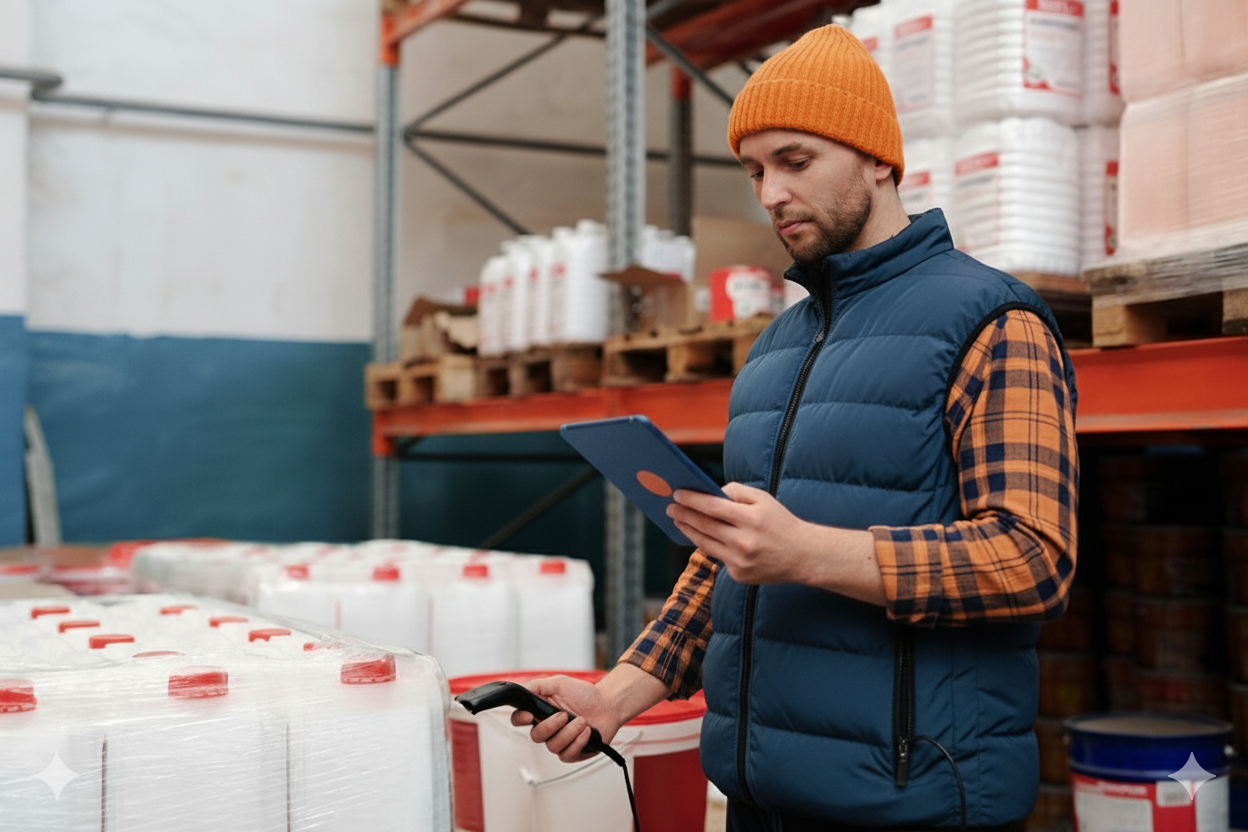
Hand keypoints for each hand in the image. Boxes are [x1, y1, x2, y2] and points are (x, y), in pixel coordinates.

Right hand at [509, 675, 623, 763]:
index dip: (520, 719)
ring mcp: (559, 741)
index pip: (519, 719)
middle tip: (565, 715)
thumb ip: (538, 685)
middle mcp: (548, 728)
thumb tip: (520, 689)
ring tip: (582, 721)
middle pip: (535, 736)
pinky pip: (567, 754)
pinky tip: (587, 732)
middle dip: (550, 726)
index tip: (529, 715)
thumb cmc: (585, 694)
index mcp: (540, 711)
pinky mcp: (572, 752)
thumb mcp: (560, 683)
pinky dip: (578, 741)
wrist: (608, 705)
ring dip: (569, 732)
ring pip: (552, 746)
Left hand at [666, 484, 883, 607]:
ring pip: (705, 544)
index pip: (713, 507)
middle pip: (705, 526)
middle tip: (670, 507)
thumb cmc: (781, 523)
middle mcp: (744, 542)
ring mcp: (740, 562)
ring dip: (688, 531)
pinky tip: (698, 536)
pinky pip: (718, 557)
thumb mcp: (764, 499)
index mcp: (751, 519)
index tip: (677, 494)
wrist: (803, 556)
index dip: (692, 500)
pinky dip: (709, 545)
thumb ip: (737, 492)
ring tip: (677, 520)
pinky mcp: (739, 575)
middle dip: (684, 515)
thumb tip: (711, 492)